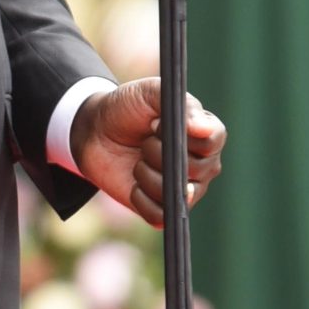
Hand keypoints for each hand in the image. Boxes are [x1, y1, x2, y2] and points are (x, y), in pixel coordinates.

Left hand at [69, 79, 225, 226]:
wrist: (95, 132)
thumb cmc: (128, 109)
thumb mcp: (150, 93)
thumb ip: (181, 105)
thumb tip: (202, 128)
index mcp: (207, 134)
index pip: (213, 141)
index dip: (183, 134)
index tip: (158, 124)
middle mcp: (204, 165)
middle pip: (194, 168)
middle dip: (159, 153)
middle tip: (145, 141)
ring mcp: (187, 190)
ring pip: (177, 194)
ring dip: (147, 174)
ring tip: (138, 161)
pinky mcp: (163, 209)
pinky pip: (160, 215)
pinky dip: (141, 198)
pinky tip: (134, 183)